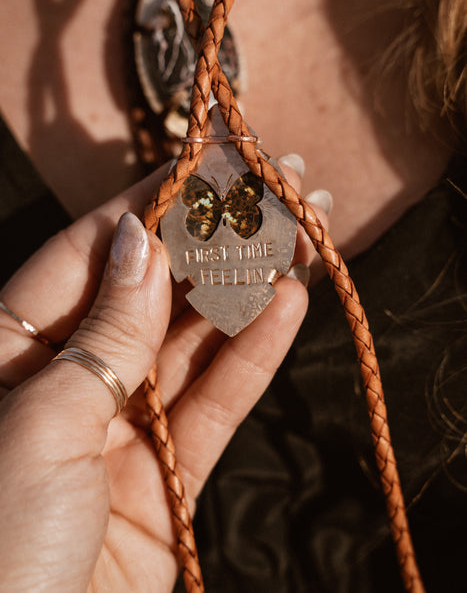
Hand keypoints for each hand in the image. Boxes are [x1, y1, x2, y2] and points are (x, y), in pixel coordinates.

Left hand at [0, 161, 327, 592]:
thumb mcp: (44, 419)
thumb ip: (105, 331)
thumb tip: (141, 241)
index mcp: (13, 347)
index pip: (91, 254)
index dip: (148, 204)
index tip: (201, 161)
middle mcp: (70, 374)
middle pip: (154, 290)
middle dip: (214, 240)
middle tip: (275, 189)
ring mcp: (124, 420)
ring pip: (194, 340)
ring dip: (249, 286)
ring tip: (300, 235)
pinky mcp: (169, 469)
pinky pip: (216, 400)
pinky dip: (254, 353)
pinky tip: (289, 300)